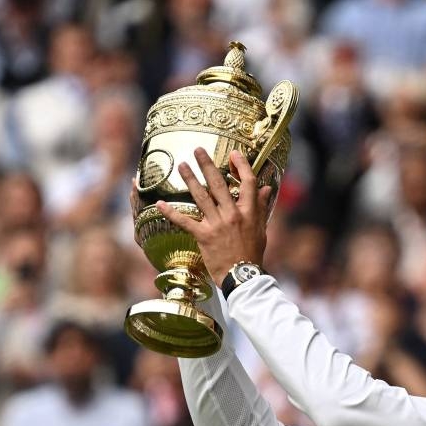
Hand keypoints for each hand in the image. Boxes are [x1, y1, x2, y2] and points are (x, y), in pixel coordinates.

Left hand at [157, 148, 272, 286]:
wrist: (242, 275)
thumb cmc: (252, 254)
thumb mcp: (261, 229)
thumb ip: (260, 207)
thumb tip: (265, 188)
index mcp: (249, 213)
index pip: (247, 183)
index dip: (242, 166)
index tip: (235, 154)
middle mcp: (233, 215)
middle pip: (219, 184)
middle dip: (207, 165)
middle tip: (197, 150)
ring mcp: (217, 225)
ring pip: (201, 197)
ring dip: (190, 179)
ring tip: (181, 166)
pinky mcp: (203, 236)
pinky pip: (184, 221)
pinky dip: (170, 212)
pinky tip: (159, 204)